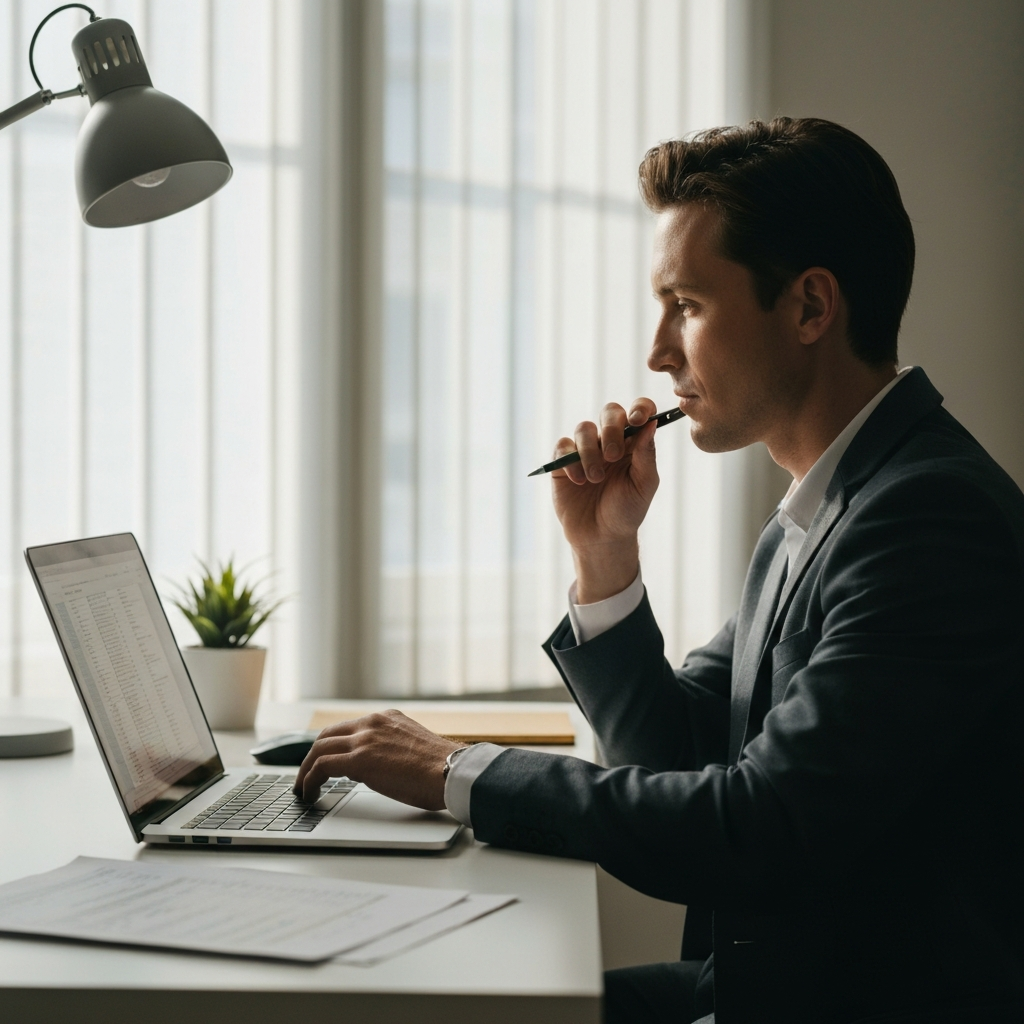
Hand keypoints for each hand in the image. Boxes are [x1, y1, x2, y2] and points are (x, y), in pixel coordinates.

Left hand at [292, 710, 461, 808]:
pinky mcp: (359, 759)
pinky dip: (309, 780)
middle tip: (306, 775)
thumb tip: (379, 766)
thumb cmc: (441, 768)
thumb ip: (392, 748)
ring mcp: (365, 738)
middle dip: (312, 756)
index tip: (325, 761)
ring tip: (303, 788)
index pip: (348, 728)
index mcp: (387, 718)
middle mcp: (373, 723)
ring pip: (319, 748)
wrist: (451, 771)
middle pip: (327, 735)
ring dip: (306, 770)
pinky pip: (322, 766)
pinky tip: (309, 793)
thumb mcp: (413, 747)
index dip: (331, 746)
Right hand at [552, 398, 659, 602]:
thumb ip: (646, 455)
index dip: (640, 408)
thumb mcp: (644, 485)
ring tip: (595, 478)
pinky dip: (570, 461)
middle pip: (610, 412)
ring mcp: (586, 450)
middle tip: (613, 456)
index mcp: (634, 443)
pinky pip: (563, 446)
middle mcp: (610, 441)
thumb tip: (650, 424)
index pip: (639, 411)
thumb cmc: (627, 511)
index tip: (638, 420)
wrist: (601, 537)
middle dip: (611, 430)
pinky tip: (579, 480)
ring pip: (584, 428)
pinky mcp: (563, 462)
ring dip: (590, 451)